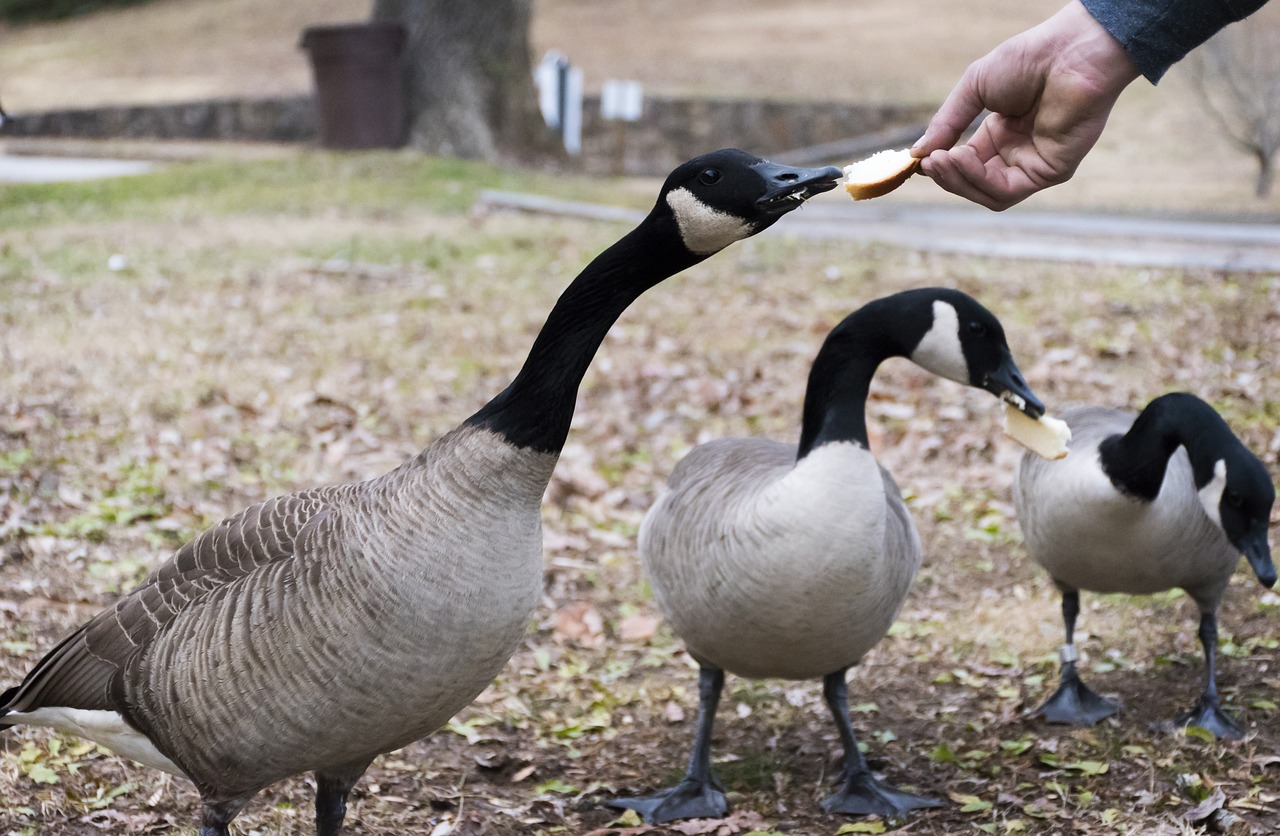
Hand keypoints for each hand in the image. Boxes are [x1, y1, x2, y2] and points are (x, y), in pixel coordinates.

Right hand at [913, 1, 1139, 209]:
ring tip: (943, 158)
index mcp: (1001, 134)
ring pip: (987, 194)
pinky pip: (1006, 191)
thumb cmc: (1029, 59)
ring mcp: (1035, 165)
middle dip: (947, 175)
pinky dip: (979, 179)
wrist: (1068, 52)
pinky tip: (963, 156)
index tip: (919, 160)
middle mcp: (1018, 153)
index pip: (965, 164)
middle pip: (973, 183)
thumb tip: (918, 153)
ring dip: (959, 180)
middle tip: (928, 161)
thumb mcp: (974, 88)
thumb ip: (948, 122)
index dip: (942, 166)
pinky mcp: (1050, 172)